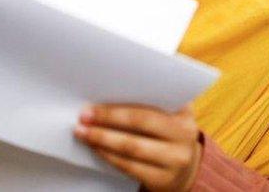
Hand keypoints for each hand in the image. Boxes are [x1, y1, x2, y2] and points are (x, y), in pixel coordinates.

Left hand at [75, 104, 201, 191]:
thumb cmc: (167, 132)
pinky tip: (96, 148)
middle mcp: (185, 134)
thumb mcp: (168, 112)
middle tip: (85, 115)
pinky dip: (109, 155)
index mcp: (184, 111)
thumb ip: (149, 100)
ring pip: (132, 147)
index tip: (98, 95)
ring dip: (103, 139)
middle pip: (141, 122)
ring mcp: (175, 159)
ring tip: (83, 132)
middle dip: (109, 118)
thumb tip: (108, 90)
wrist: (184, 167)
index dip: (124, 100)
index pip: (153, 100)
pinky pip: (129, 166)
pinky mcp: (162, 179)